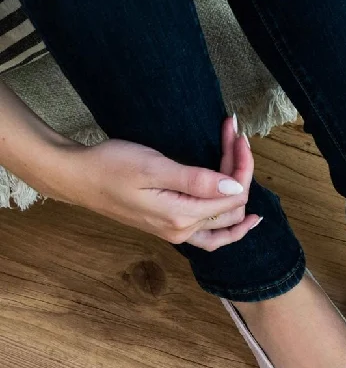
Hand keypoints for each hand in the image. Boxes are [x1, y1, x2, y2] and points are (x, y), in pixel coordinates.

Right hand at [49, 116, 262, 250]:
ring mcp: (178, 232)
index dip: (243, 165)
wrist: (78, 177)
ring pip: (225, 216)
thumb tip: (236, 188)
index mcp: (182, 217)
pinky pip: (212, 234)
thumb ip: (197, 181)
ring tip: (238, 154)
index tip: (236, 133)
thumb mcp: (155, 168)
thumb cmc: (111, 166)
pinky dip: (231, 222)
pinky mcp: (172, 227)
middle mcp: (184, 231)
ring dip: (237, 187)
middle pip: (233, 205)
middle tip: (234, 135)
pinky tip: (245, 216)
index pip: (234, 196)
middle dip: (240, 169)